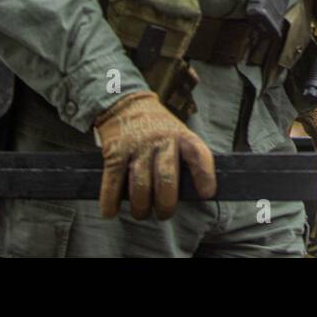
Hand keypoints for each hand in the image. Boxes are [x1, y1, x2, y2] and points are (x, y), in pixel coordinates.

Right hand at [94, 90, 216, 219]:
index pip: (198, 154)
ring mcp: (137, 146)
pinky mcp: (115, 151)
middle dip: (166, 203)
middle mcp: (160, 140)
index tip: (206, 193)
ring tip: (141, 213)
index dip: (204, 175)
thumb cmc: (157, 126)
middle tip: (164, 214)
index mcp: (181, 135)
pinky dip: (110, 200)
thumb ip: (184, 156)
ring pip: (140, 183)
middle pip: (166, 177)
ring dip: (140, 206)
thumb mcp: (177, 131)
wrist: (125, 102)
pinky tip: (110, 212)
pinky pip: (112, 180)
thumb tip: (191, 192)